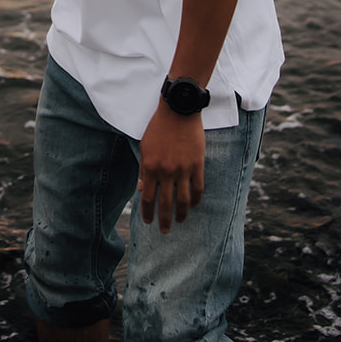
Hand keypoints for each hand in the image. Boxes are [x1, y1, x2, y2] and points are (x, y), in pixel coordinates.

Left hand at [138, 103, 205, 233]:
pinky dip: (196, 200)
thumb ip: (144, 170)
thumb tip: (142, 189)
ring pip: (183, 200)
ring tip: (181, 221)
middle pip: (165, 203)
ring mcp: (183, 169)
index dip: (148, 212)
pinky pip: (198, 188)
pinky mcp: (197, 165)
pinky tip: (194, 205)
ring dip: (182, 214)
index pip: (148, 198)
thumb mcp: (145, 147)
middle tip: (164, 231)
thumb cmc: (159, 127)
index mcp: (151, 167)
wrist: (178, 111)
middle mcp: (166, 171)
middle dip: (164, 220)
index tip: (149, 222)